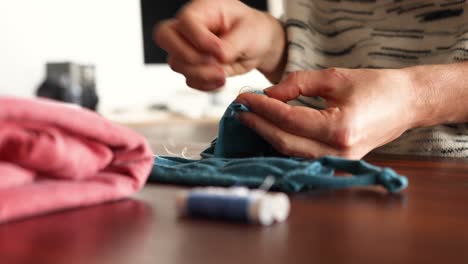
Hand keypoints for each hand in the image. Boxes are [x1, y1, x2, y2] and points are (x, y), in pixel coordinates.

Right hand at [154, 0, 285, 90]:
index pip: (185, 22)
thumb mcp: (248, 34)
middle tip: (214, 63)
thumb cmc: (254, 31)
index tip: (221, 51)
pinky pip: (189, 80)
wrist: (260, 46)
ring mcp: (187, 47)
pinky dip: (205, 84)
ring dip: (201, 74)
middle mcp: (189, 28)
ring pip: (176, 64)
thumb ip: (230, 45)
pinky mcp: (193, 66)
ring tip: (223, 74)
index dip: (200, 40)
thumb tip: (216, 59)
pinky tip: (221, 79)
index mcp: (202, 10)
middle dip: (188, 56)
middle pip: (164, 37)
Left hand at [235, 68, 417, 158]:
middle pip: (284, 142)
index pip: (288, 120)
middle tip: (240, 109)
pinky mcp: (337, 164)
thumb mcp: (334, 77)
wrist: (406, 104)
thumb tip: (268, 94)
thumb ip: (297, 84)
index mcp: (340, 128)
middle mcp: (338, 151)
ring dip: (267, 135)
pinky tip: (268, 131)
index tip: (244, 97)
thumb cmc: (376, 86)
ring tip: (250, 118)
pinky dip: (282, 144)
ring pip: (290, 152)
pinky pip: (301, 156)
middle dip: (258, 124)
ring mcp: (338, 162)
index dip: (262, 108)